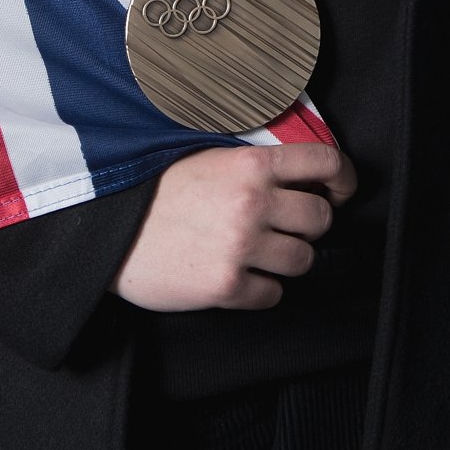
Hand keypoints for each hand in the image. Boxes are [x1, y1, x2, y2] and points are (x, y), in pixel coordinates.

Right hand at [112, 143, 355, 310]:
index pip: (325, 162)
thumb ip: (254, 162)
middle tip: (287, 226)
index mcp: (251, 164)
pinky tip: (240, 276)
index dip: (342, 178)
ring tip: (260, 252)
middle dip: (310, 224)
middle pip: (321, 218)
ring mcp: (240, 246)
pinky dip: (262, 289)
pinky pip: (272, 294)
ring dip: (287, 258)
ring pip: (303, 260)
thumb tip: (300, 173)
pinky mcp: (225, 285)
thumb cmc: (155, 189)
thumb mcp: (208, 155)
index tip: (338, 190)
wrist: (107, 229)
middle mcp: (252, 203)